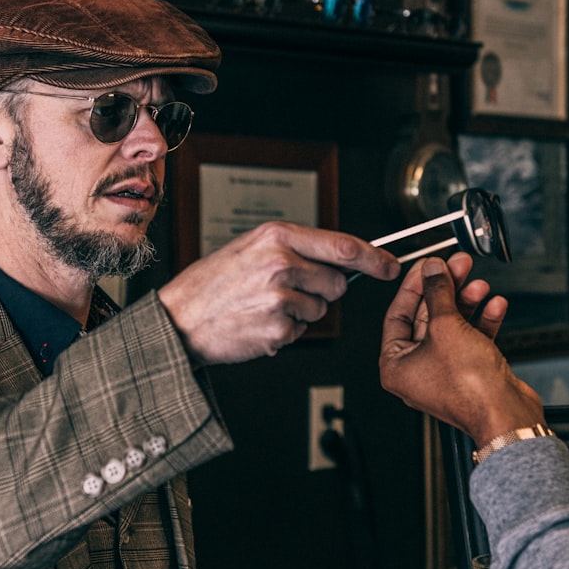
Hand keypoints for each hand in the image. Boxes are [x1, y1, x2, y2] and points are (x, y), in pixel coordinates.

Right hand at [159, 221, 400, 364]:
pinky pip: (300, 332)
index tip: (390, 266)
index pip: (343, 246)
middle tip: (286, 291)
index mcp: (276, 236)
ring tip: (263, 306)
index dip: (374, 258)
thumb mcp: (250, 248)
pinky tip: (257, 323)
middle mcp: (281, 263)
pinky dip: (284, 332)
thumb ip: (295, 249)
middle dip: (322, 291)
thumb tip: (342, 260)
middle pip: (336, 283)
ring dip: (300, 313)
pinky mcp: (278, 329)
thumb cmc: (212, 284)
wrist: (178, 318)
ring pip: (320, 310)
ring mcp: (280, 297)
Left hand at [378, 255, 543, 446]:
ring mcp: (444, 371)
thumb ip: (437, 292)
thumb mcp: (446, 327)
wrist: (506, 415)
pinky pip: (472, 339)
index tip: (426, 266)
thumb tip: (432, 271)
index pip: (398, 315)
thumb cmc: (470, 389)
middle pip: (427, 318)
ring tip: (478, 284)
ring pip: (452, 326)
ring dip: (466, 302)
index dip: (414, 286)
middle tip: (457, 267)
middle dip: (445, 290)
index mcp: (396, 365)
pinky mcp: (470, 372)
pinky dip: (482, 321)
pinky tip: (493, 305)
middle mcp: (417, 370)